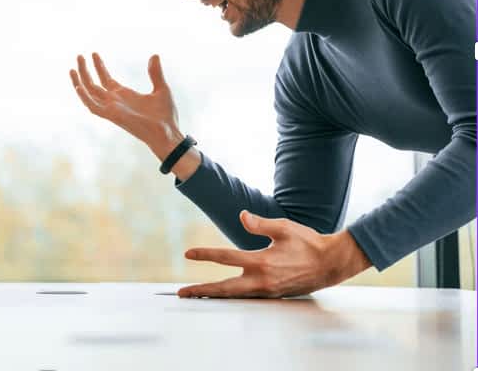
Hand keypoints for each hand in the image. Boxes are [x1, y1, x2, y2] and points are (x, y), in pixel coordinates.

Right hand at [69, 52, 182, 155]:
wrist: (167, 133)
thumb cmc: (165, 116)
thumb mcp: (161, 89)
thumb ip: (155, 73)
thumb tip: (154, 55)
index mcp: (124, 95)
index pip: (105, 79)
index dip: (99, 66)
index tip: (94, 53)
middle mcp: (114, 101)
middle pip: (93, 84)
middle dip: (85, 70)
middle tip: (79, 55)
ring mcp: (112, 108)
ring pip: (90, 94)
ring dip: (80, 81)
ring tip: (73, 68)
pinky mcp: (113, 116)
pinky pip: (94, 107)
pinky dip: (85, 98)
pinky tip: (79, 86)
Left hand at [178, 211, 371, 298]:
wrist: (332, 263)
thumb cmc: (308, 242)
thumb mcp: (284, 227)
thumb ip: (260, 223)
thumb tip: (241, 216)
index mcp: (261, 262)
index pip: (226, 257)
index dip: (205, 254)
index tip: (188, 254)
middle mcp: (261, 280)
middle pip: (224, 288)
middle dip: (202, 290)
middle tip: (183, 293)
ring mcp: (267, 290)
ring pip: (234, 296)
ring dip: (214, 295)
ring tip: (197, 296)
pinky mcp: (273, 294)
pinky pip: (246, 297)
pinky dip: (231, 297)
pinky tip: (223, 295)